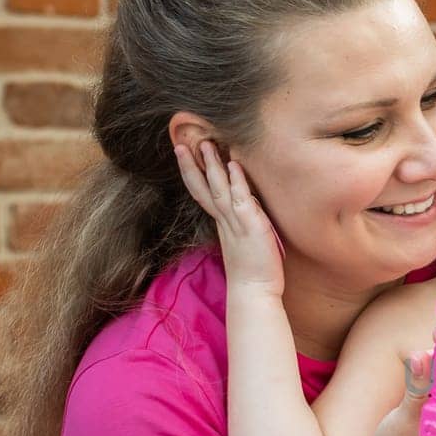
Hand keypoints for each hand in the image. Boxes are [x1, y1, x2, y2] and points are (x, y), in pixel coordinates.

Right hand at [175, 139, 283, 297]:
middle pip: (202, 188)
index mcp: (221, 224)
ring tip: (205, 145)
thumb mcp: (241, 241)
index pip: (202, 194)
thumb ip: (238, 224)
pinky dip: (237, 182)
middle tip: (181, 143)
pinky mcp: (250, 227)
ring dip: (211, 166)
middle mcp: (224, 221)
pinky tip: (233, 165)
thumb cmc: (252, 270)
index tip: (183, 156)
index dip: (192, 174)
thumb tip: (242, 207)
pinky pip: (241, 200)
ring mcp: (235, 223)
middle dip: (191, 166)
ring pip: (218, 189)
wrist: (254, 292)